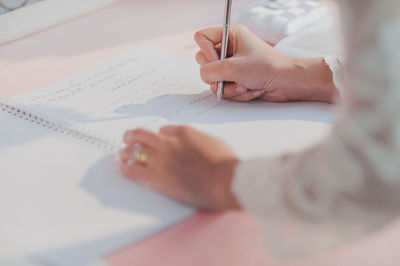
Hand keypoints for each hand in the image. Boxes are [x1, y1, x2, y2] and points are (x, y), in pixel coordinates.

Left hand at [119, 125, 240, 210]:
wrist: (226, 181)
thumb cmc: (226, 163)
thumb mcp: (215, 142)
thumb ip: (200, 139)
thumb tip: (195, 143)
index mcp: (183, 132)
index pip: (163, 130)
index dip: (159, 135)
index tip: (157, 140)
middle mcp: (168, 143)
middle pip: (142, 134)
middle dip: (132, 136)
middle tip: (127, 138)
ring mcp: (161, 160)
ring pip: (134, 150)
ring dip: (126, 151)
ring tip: (122, 153)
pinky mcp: (157, 178)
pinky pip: (134, 170)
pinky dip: (127, 168)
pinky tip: (124, 168)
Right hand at [194, 25, 336, 102]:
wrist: (287, 83)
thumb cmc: (267, 68)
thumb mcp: (233, 68)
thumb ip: (209, 71)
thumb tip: (204, 75)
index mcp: (230, 34)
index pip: (201, 37)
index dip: (205, 51)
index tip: (218, 60)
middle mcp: (229, 48)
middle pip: (204, 61)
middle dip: (219, 74)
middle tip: (232, 75)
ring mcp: (232, 64)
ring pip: (214, 78)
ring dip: (229, 87)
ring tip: (245, 85)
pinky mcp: (236, 78)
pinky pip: (224, 88)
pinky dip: (236, 92)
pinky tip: (250, 90)